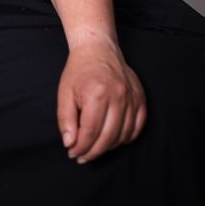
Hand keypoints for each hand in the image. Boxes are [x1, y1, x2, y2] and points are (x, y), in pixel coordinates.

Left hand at [57, 39, 146, 163]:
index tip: (72, 153)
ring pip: (123, 135)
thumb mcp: (64, 92)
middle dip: (93, 152)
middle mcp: (118, 96)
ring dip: (109, 147)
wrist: (98, 48)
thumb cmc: (79, 71)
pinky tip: (113, 139)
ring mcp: (132, 97)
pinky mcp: (140, 97)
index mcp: (97, 93)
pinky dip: (126, 137)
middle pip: (108, 138)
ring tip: (95, 148)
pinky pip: (137, 126)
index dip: (80, 147)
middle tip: (82, 156)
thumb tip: (70, 143)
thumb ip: (65, 119)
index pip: (90, 132)